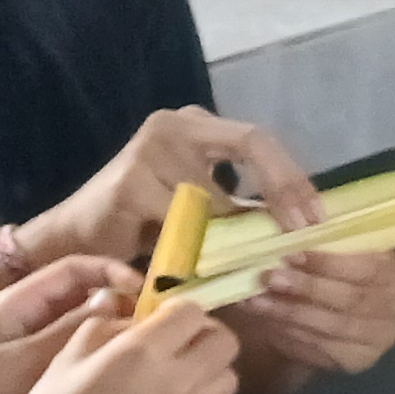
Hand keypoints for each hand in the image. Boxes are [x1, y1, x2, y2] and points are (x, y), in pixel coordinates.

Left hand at [0, 253, 141, 393]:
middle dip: (119, 309)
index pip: (76, 270)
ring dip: (110, 339)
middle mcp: (25, 321)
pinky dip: (96, 365)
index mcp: (17, 304)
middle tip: (158, 330)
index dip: (114, 274)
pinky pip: (72, 362)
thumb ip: (73, 329)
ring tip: (147, 356)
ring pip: (81, 333)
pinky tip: (121, 383)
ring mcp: (28, 352)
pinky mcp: (31, 382)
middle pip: (82, 300)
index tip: (150, 296)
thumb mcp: (26, 362)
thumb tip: (119, 302)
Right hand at [0, 294, 240, 393]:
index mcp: (141, 351)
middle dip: (206, 333)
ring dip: (210, 367)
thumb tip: (137, 319)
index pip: (193, 312)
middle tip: (178, 340)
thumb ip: (107, 327)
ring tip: (179, 370)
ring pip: (228, 376)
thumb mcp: (66, 357)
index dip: (180, 308)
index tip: (163, 316)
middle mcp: (175, 379)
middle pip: (225, 343)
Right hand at [41, 107, 327, 266]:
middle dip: (285, 188)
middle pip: (251, 142)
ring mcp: (150, 147)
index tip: (317, 217)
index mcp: (197, 126)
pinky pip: (183, 219)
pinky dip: (197, 248)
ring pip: (217, 194)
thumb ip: (242, 210)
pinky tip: (199, 269)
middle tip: (303, 232)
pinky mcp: (130, 181)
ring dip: (232, 234)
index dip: (293, 177)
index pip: (259, 139)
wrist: (77, 240)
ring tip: (244, 263)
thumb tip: (299, 229)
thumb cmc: (144, 227)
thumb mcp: (204, 212)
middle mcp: (175, 124)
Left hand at [229, 245, 394, 376]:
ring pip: (332, 327)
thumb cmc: (332, 267)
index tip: (292, 253)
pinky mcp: (358, 360)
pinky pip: (321, 349)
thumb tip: (295, 220)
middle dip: (307, 288)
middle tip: (270, 277)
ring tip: (257, 299)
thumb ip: (320, 233)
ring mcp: (380, 338)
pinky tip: (268, 321)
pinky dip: (291, 334)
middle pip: (351, 300)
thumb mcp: (331, 244)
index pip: (368, 267)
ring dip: (290, 312)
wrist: (332, 305)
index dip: (329, 262)